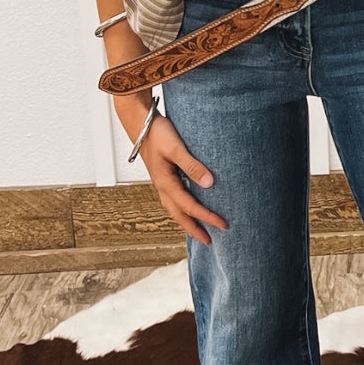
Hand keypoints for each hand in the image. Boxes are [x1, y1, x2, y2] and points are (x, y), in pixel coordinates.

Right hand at [140, 112, 227, 245]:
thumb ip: (192, 165)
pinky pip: (174, 198)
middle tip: (209, 242)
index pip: (190, 207)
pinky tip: (189, 205)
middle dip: (194, 229)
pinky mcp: (163, 175)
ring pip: (175, 208)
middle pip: (179, 215)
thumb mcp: (176, 148)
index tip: (223, 225)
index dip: (207, 217)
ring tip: (199, 230)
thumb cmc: (157, 132)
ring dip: (187, 221)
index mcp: (165, 183)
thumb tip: (210, 183)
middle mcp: (162, 186)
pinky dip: (182, 207)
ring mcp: (161, 182)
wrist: (140, 122)